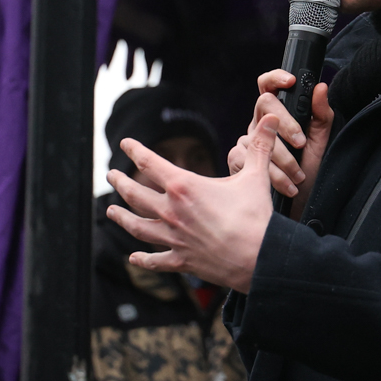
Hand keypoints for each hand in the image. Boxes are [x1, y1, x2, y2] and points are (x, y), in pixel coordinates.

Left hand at [105, 113, 282, 293]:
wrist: (260, 259)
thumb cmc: (256, 217)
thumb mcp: (256, 177)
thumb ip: (259, 146)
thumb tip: (271, 119)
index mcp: (184, 187)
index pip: (150, 163)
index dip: (135, 150)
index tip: (125, 143)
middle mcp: (171, 212)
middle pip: (136, 194)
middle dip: (120, 183)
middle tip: (111, 175)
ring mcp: (174, 238)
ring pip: (138, 226)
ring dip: (122, 218)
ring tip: (110, 211)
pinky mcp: (181, 260)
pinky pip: (156, 260)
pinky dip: (143, 259)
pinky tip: (134, 257)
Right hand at [228, 72, 333, 221]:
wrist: (301, 208)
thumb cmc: (310, 175)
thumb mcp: (320, 144)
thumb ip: (321, 116)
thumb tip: (321, 87)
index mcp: (277, 116)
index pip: (268, 87)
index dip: (275, 77)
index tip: (291, 81)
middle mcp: (259, 125)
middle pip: (265, 105)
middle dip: (286, 124)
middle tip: (300, 143)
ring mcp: (246, 142)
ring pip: (258, 136)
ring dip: (283, 159)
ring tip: (298, 176)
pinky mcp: (237, 161)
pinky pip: (249, 159)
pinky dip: (272, 175)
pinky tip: (285, 186)